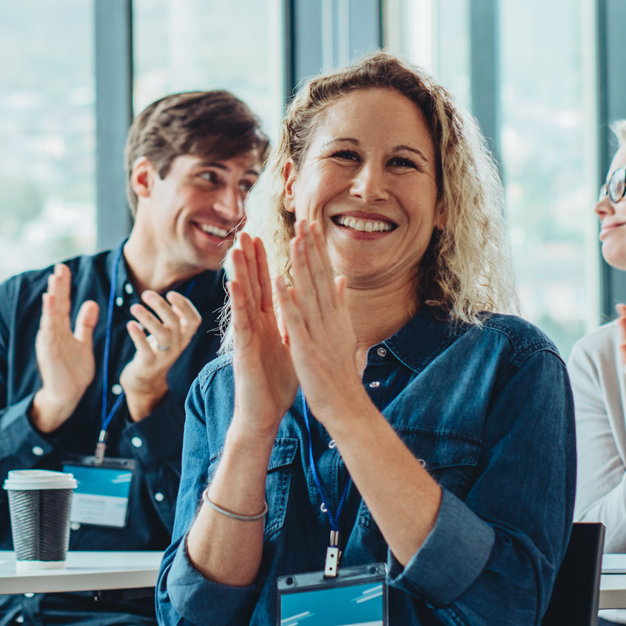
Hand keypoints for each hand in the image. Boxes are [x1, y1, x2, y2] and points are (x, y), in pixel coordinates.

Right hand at [27, 262, 100, 433]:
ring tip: (54, 281)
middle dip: (58, 287)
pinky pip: (48, 331)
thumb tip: (90, 302)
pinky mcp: (48, 351)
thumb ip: (85, 324)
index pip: (62, 303)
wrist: (67, 394)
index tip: (63, 268)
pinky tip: (49, 302)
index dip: (63, 287)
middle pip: (56, 305)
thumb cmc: (73, 370)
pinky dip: (49, 316)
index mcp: (61, 329)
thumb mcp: (83, 342)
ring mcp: (50, 341)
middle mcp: (53, 332)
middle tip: (59, 267)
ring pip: (51, 316)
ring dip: (52, 298)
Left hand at [118, 287, 202, 421]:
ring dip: (148, 318)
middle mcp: (177, 346)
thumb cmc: (157, 352)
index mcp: (184, 337)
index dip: (185, 305)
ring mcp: (164, 356)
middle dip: (160, 306)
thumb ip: (174, 319)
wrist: (146, 381)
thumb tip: (174, 299)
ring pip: (162, 335)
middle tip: (146, 294)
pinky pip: (145, 349)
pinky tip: (131, 325)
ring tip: (134, 307)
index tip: (171, 294)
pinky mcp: (149, 363)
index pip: (193, 320)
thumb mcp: (170, 335)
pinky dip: (138, 335)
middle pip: (174, 323)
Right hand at [224, 235, 297, 437]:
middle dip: (250, 259)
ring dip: (240, 272)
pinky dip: (238, 302)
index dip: (266, 263)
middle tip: (246, 232)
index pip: (266, 287)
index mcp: (269, 324)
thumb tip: (302, 307)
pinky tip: (234, 283)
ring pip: (243, 299)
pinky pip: (240, 322)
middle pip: (252, 286)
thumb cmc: (277, 384)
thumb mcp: (293, 347)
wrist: (265, 414)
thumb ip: (296, 324)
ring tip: (237, 248)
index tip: (267, 237)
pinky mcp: (243, 349)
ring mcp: (247, 336)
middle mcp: (255, 326)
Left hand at [275, 216, 366, 429]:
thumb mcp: (342, 333)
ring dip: (302, 266)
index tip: (311, 226)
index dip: (318, 250)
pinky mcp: (306, 349)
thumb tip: (339, 279)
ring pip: (309, 293)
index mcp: (335, 315)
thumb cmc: (340, 372)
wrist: (345, 406)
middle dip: (312, 248)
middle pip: (319, 277)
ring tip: (294, 240)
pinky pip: (296, 322)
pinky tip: (280, 282)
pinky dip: (289, 302)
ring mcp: (319, 333)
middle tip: (305, 219)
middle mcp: (329, 319)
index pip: (326, 275)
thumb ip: (339, 305)